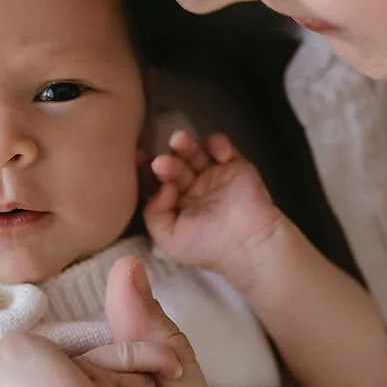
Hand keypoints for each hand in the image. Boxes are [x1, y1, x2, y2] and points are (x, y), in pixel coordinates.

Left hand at [144, 131, 284, 281]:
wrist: (247, 244)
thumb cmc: (206, 246)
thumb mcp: (168, 238)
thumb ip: (154, 212)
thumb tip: (160, 186)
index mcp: (175, 203)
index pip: (156, 181)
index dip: (145, 170)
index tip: (139, 159)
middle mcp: (192, 186)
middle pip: (174, 165)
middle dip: (167, 162)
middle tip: (162, 163)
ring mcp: (213, 174)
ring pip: (194, 152)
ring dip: (185, 144)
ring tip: (180, 141)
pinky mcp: (234, 165)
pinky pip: (221, 147)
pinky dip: (216, 143)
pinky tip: (214, 152)